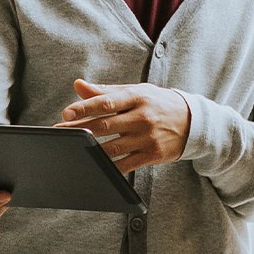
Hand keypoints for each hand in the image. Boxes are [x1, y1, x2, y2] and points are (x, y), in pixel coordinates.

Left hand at [56, 80, 189, 171]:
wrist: (193, 122)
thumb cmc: (157, 103)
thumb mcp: (136, 91)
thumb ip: (105, 91)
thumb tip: (78, 85)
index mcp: (137, 97)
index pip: (106, 102)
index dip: (84, 108)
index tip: (66, 113)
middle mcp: (142, 117)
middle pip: (105, 125)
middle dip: (80, 130)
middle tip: (59, 132)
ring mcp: (147, 138)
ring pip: (112, 147)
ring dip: (90, 150)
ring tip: (72, 150)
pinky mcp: (152, 155)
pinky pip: (125, 165)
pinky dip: (108, 167)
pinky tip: (94, 166)